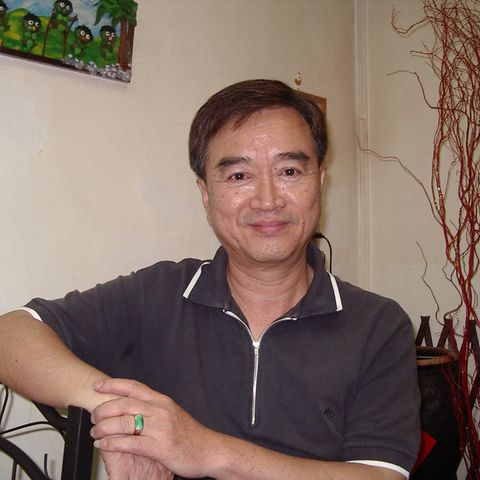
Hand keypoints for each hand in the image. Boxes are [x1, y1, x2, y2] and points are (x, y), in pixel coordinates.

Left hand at [91, 379, 218, 478]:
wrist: (210, 450)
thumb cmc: (190, 434)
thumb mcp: (172, 414)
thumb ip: (153, 408)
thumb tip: (132, 406)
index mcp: (162, 401)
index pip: (134, 386)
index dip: (113, 384)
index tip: (98, 386)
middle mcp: (160, 410)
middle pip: (125, 403)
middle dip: (104, 408)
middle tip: (94, 415)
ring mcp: (160, 428)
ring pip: (124, 422)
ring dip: (104, 427)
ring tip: (95, 432)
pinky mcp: (160, 447)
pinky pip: (130, 443)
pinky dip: (113, 443)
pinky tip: (104, 444)